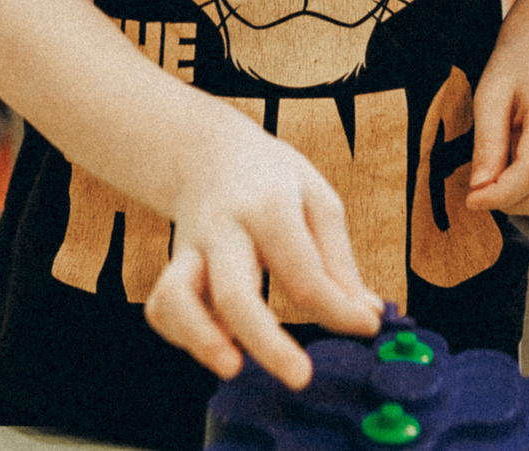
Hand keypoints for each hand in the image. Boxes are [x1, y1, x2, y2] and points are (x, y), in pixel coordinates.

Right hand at [148, 123, 381, 387]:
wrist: (209, 150)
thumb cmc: (273, 179)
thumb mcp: (318, 200)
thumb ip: (339, 261)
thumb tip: (366, 314)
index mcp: (269, 207)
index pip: (304, 274)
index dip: (338, 310)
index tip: (367, 328)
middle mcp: (224, 229)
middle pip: (236, 294)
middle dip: (267, 344)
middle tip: (300, 378)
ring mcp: (191, 248)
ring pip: (178, 298)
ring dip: (202, 340)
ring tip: (233, 367)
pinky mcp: (173, 265)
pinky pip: (162, 305)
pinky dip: (182, 333)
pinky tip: (218, 343)